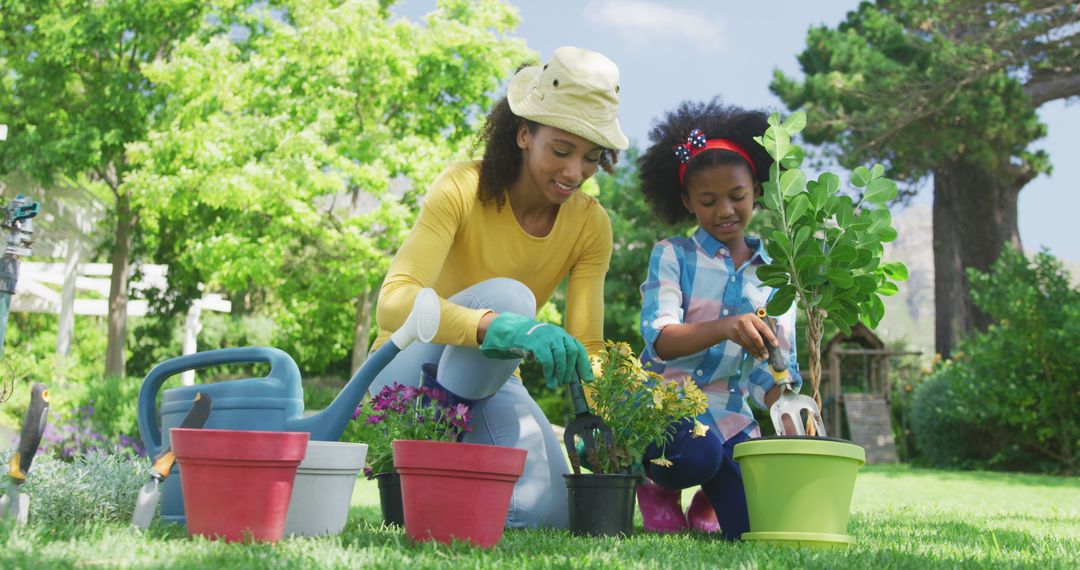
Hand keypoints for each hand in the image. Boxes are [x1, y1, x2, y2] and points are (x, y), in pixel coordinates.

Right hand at [479, 312, 593, 387]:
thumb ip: (558, 355)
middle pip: (571, 352)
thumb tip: (570, 376)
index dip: (584, 364)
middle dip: (570, 370)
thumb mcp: (547, 345)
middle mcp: (557, 333)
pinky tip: (549, 379)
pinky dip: (550, 371)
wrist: (511, 332)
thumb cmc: (531, 343)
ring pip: (560, 356)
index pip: (578, 348)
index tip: (587, 379)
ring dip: (561, 373)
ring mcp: (546, 336)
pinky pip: (547, 359)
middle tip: (565, 382)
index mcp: (562, 335)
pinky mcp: (536, 342)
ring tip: (556, 383)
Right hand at [716, 313, 776, 359]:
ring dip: (757, 352)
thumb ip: (763, 326)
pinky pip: (744, 346)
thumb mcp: (753, 320)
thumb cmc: (745, 322)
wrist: (727, 324)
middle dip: (762, 347)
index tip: (775, 344)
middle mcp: (744, 322)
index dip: (770, 336)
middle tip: (767, 355)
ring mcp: (738, 330)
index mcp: (752, 317)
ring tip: (762, 357)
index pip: (763, 327)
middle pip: (755, 336)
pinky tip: (756, 356)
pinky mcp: (734, 337)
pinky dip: (751, 352)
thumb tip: (774, 336)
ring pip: (749, 343)